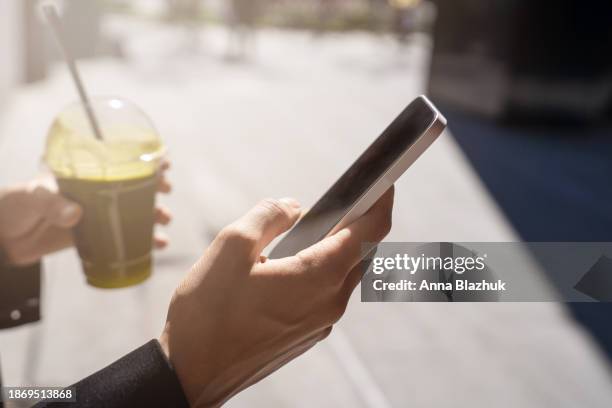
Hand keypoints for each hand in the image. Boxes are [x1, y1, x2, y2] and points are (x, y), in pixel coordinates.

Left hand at [0, 161, 172, 265]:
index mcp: (85, 173)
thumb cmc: (15, 205)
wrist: (3, 237)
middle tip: (166, 190)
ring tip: (164, 220)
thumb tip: (75, 215)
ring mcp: (98, 214)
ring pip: (135, 212)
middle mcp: (96, 191)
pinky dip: (145, 241)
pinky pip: (126, 237)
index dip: (145, 158)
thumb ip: (54, 204)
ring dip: (155, 215)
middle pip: (136, 185)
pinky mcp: (96, 236)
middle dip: (156, 187)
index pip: (120, 160)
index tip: (163, 161)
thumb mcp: (34, 197)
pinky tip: (159, 244)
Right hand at [159, 187, 393, 406]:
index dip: (381, 202)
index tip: (383, 184)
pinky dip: (321, 274)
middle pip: (361, 253)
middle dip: (358, 224)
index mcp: (320, 276)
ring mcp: (320, 324)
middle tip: (341, 202)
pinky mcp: (306, 336)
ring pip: (343, 276)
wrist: (191, 375)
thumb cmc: (208, 312)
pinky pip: (326, 296)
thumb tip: (294, 207)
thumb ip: (270, 215)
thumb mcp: (232, 245)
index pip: (371, 232)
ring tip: (312, 232)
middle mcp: (330, 303)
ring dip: (336, 250)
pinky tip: (292, 268)